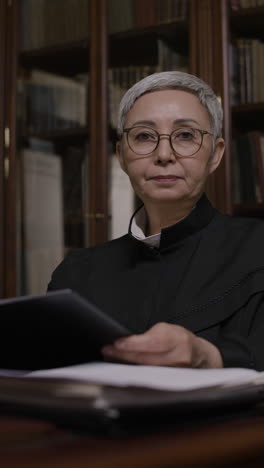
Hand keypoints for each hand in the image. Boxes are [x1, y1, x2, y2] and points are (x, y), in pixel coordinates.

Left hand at [102, 322, 222, 367]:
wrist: (201, 357)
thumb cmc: (180, 340)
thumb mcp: (168, 330)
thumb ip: (150, 335)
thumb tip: (127, 341)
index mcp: (177, 339)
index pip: (150, 342)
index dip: (132, 344)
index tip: (116, 344)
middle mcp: (178, 358)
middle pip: (145, 358)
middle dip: (124, 355)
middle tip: (107, 351)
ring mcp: (176, 374)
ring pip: (146, 370)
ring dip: (127, 365)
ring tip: (112, 358)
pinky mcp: (172, 384)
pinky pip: (150, 379)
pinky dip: (136, 374)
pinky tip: (125, 370)